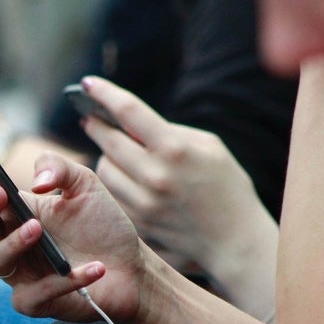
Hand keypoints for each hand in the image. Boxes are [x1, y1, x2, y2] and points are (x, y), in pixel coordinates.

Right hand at [0, 151, 147, 322]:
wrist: (133, 268)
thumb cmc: (103, 226)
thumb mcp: (86, 185)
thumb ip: (59, 168)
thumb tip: (36, 180)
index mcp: (18, 212)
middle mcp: (13, 242)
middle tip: (0, 193)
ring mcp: (22, 274)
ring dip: (14, 242)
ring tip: (37, 228)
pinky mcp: (37, 302)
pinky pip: (37, 294)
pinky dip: (64, 281)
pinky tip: (95, 268)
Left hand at [81, 77, 271, 274]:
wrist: (235, 240)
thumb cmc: (227, 186)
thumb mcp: (209, 147)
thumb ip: (170, 132)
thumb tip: (131, 123)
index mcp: (175, 149)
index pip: (128, 111)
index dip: (103, 93)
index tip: (88, 84)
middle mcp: (155, 176)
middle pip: (108, 142)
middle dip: (96, 126)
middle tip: (90, 118)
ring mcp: (144, 203)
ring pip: (104, 170)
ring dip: (105, 157)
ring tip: (113, 150)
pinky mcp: (138, 223)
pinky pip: (111, 195)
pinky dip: (115, 182)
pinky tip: (123, 176)